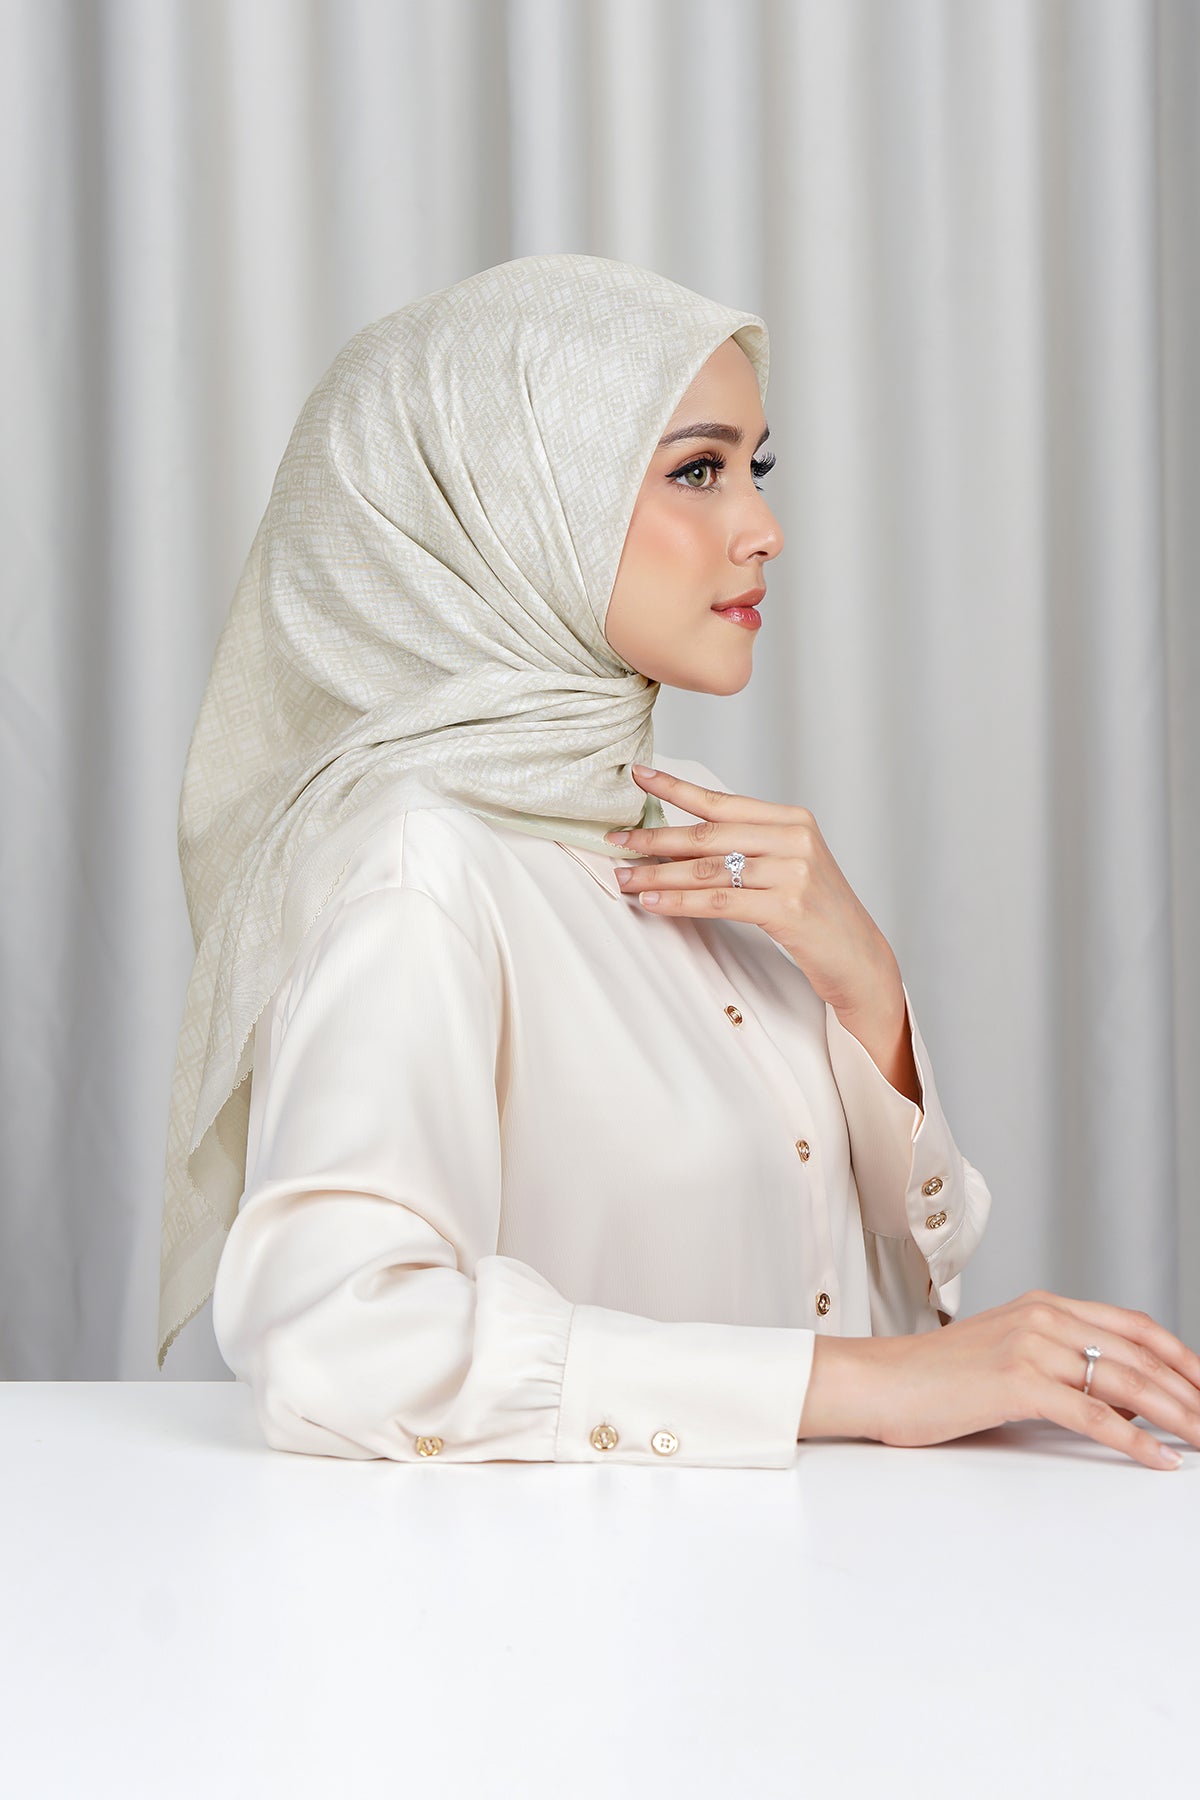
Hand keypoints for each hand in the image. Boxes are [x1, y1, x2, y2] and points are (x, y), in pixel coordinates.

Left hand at [604, 765, 898, 1020]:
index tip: (639, 776)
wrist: (860, 958)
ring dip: (658, 875)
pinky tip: (654, 903)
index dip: (675, 788)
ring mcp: (793, 872)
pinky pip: (719, 901)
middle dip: (654, 839)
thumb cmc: (818, 913)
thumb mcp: (790, 865)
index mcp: (792, 819)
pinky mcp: (788, 908)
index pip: (721, 800)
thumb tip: (679, 839)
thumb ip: (748, 846)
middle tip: (615, 841)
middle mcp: (794, 838)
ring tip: (624, 878)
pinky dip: (681, 902)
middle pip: (708, 834)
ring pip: (708, 869)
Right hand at [800, 1289, 1199, 1470]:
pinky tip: (1160, 1459)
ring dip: (1176, 1417)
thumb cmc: (936, 1377)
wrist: (880, 1381)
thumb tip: (1123, 1398)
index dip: (1181, 1355)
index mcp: (1046, 1306)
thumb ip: (1063, 1367)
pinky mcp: (1017, 1382)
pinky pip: (1093, 1415)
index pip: (1133, 1325)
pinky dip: (1134, 1440)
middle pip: (1139, 1353)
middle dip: (1189, 1391)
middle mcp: (1045, 1317)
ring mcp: (1031, 1345)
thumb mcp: (1008, 1356)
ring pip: (1125, 1382)